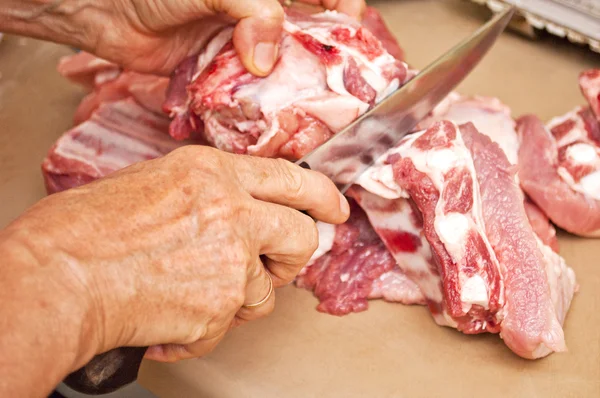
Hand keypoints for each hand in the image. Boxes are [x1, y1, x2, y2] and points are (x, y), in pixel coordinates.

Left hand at [2, 0, 364, 75]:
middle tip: (337, 82)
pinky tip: (269, 113)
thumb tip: (267, 56)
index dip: (343, 6)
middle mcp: (258, 14)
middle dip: (324, 56)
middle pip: (307, 34)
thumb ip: (251, 10)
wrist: (104, 11)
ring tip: (309, 106)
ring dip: (293, 85)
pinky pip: (249, 89)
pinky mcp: (221, 71)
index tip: (352, 25)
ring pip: (281, 66)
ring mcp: (241, 44)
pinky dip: (259, 102)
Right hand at [5, 146, 348, 364]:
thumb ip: (208, 191)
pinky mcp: (221, 306)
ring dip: (237, 298)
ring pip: (265, 291)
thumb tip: (239, 205)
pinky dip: (205, 327)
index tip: (335, 209)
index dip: (322, 196)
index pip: (293, 178)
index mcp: (215, 173)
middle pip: (301, 237)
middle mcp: (233, 211)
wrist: (61, 277)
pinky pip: (230, 323)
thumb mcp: (155, 181)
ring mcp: (232, 261)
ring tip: (192, 292)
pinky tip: (172, 312)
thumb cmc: (87, 229)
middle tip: (272, 265)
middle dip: (291, 257)